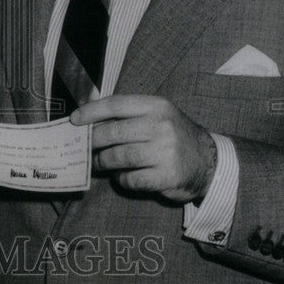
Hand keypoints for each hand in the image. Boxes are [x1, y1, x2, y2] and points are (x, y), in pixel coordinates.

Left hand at [70, 95, 216, 202]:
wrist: (209, 162)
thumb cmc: (174, 136)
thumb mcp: (158, 115)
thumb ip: (129, 115)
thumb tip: (89, 120)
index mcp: (156, 106)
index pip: (116, 104)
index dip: (92, 111)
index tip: (74, 120)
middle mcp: (161, 126)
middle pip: (113, 132)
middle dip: (92, 141)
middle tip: (83, 148)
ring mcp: (165, 152)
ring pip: (119, 157)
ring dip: (102, 162)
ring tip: (97, 164)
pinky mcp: (167, 176)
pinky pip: (131, 179)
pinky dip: (121, 179)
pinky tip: (122, 176)